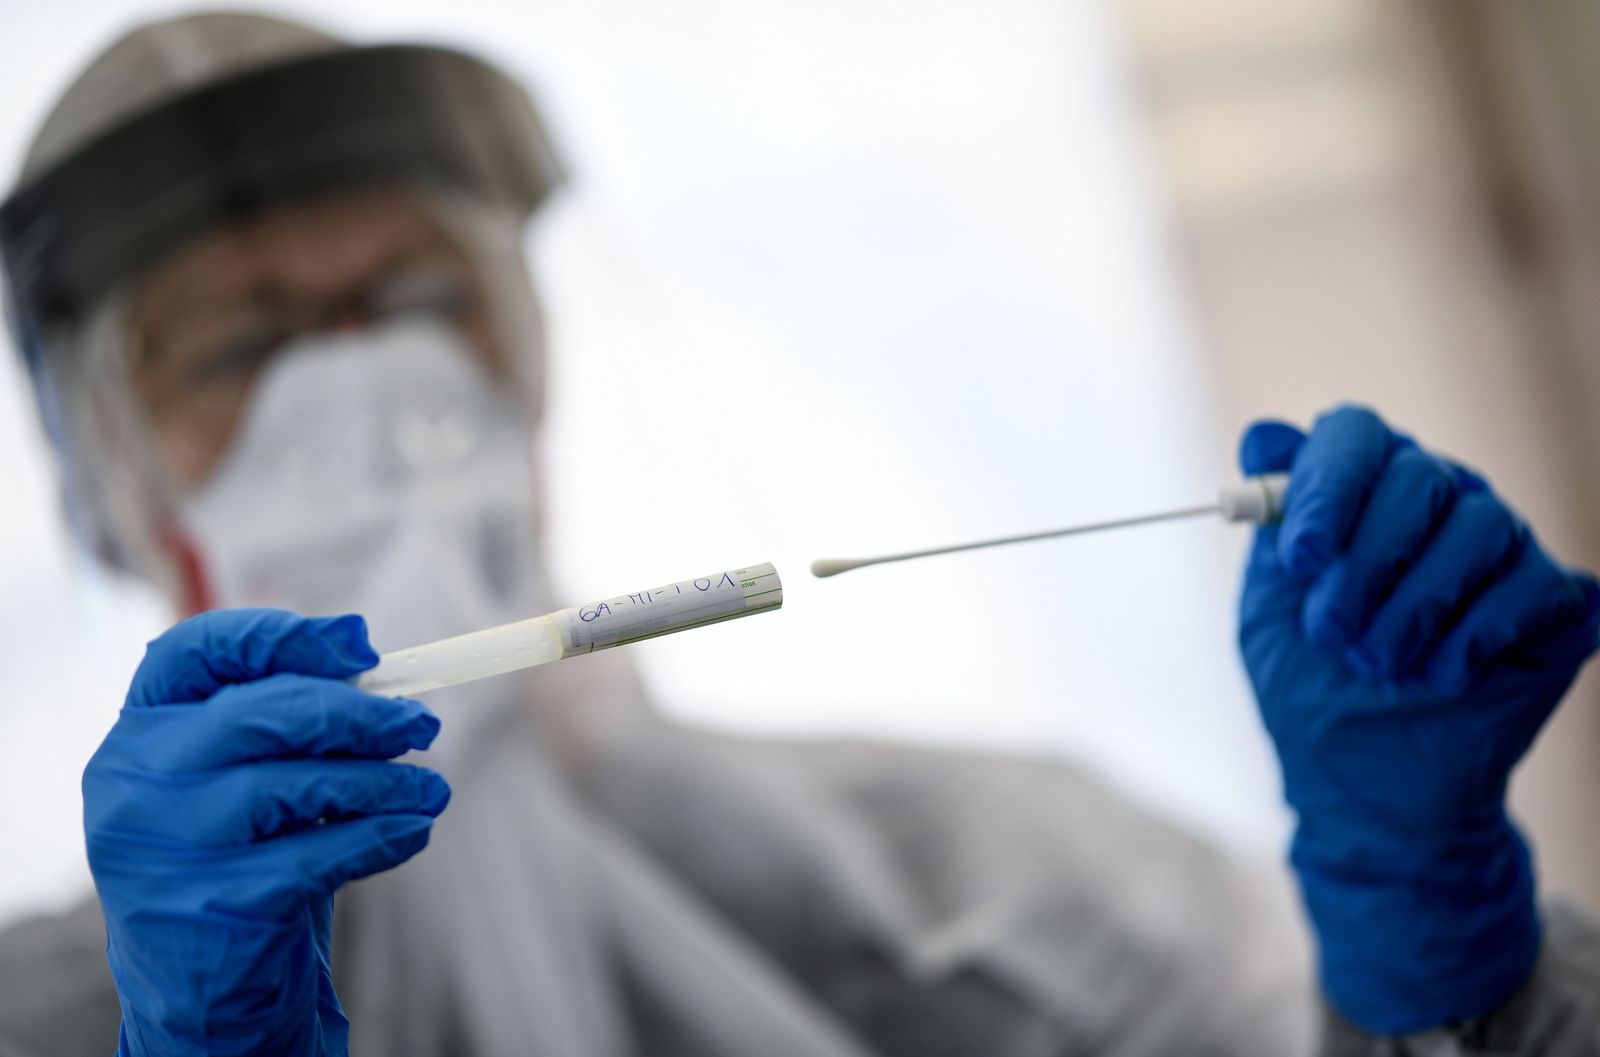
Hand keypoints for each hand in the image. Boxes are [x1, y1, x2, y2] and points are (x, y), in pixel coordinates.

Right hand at [83, 609, 449, 1056]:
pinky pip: (316, 855)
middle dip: (356, 712)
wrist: (200, 983)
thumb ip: (287, 711)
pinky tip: (411, 831)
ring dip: (380, 780)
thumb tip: (358, 643)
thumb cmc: (237, 854)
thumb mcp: (247, 775)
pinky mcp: (211, 904)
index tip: (361, 647)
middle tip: (421, 723)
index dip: (279, 637)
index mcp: (139, 731)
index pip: (191, 650)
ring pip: (290, 786)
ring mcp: (165, 846)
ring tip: (430, 788)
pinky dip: (379, 837)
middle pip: (255, 712)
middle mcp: (135, 781)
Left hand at [1238, 406, 1598, 1034]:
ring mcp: (1503, 549)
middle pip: (1418, 475)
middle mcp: (1439, 502)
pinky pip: (1535, 583)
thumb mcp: (1267, 608)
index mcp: (1364, 492)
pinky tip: (1439, 677)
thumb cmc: (1312, 692)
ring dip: (1413, 605)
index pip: (1354, 434)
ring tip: (1377, 664)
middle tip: (1333, 632)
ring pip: (1481, 524)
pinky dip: (1474, 635)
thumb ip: (1271, 526)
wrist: (1366, 788)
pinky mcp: (1555, 605)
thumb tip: (1264, 434)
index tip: (1298, 557)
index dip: (1326, 486)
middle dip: (1364, 561)